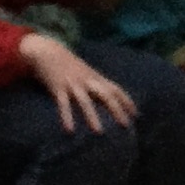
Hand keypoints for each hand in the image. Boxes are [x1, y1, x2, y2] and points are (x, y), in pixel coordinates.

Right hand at [23, 35, 138, 133]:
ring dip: (92, 117)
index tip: (136, 115)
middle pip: (105, 95)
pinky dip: (67, 117)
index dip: (126, 101)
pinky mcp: (58, 88)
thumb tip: (111, 100)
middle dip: (116, 110)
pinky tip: (69, 131)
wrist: (48, 51)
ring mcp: (73, 84)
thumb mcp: (86, 73)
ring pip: (85, 101)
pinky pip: (63, 104)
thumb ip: (97, 85)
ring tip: (99, 133)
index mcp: (95, 78)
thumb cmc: (69, 66)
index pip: (115, 89)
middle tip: (126, 126)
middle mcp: (87, 81)